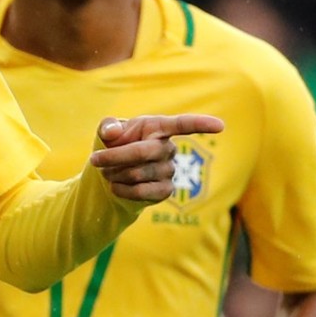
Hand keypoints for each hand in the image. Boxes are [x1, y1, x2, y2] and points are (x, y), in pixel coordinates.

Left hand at [89, 114, 224, 201]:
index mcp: (157, 127)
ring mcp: (170, 170)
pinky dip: (122, 189)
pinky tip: (115, 186)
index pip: (183, 124)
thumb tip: (113, 133)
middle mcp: (169, 148)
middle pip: (144, 152)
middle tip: (95, 160)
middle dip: (115, 156)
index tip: (220, 125)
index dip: (201, 124)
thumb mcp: (107, 131)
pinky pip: (142, 192)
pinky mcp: (165, 190)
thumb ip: (108, 126)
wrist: (112, 172)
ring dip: (115, 173)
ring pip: (139, 173)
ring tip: (106, 171)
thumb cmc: (114, 144)